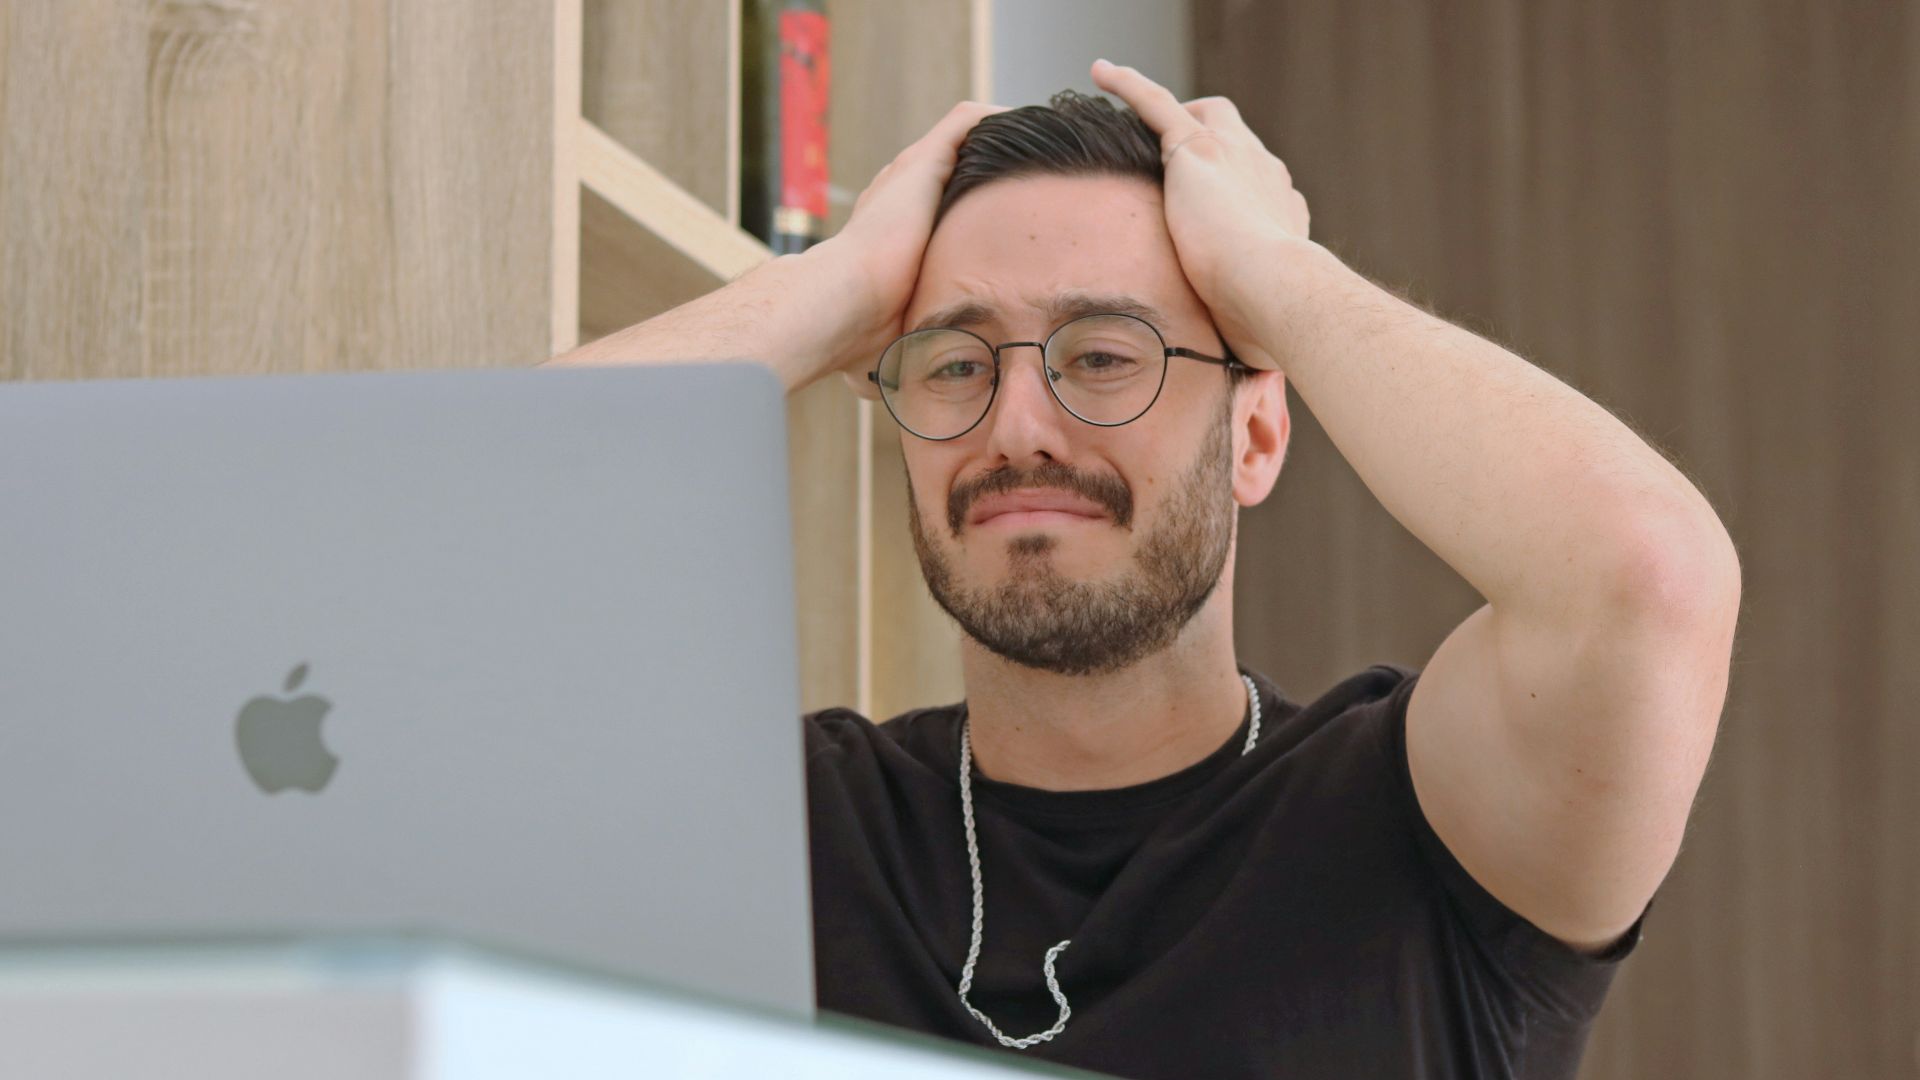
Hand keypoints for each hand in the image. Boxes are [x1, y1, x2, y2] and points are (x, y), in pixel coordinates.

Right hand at [803, 100, 1011, 397]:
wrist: (837, 309)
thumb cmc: (857, 341)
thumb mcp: (886, 352)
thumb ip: (897, 361)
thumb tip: (894, 395)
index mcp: (886, 236)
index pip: (929, 213)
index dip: (967, 216)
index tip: (1001, 228)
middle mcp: (895, 198)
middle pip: (949, 171)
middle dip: (991, 176)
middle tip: (1035, 184)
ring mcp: (906, 177)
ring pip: (961, 141)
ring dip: (999, 142)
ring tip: (1041, 148)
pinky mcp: (920, 163)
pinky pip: (966, 123)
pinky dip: (996, 119)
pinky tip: (1029, 125)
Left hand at [1089, 59, 1314, 371]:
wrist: (1281, 295)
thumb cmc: (1276, 328)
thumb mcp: (1260, 332)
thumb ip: (1247, 340)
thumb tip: (1245, 379)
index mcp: (1283, 217)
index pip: (1258, 191)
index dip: (1235, 195)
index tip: (1215, 211)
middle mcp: (1266, 176)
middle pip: (1236, 144)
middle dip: (1210, 146)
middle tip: (1177, 162)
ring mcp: (1235, 157)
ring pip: (1201, 115)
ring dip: (1172, 111)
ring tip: (1136, 112)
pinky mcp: (1197, 149)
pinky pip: (1157, 103)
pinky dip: (1129, 85)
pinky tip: (1100, 74)